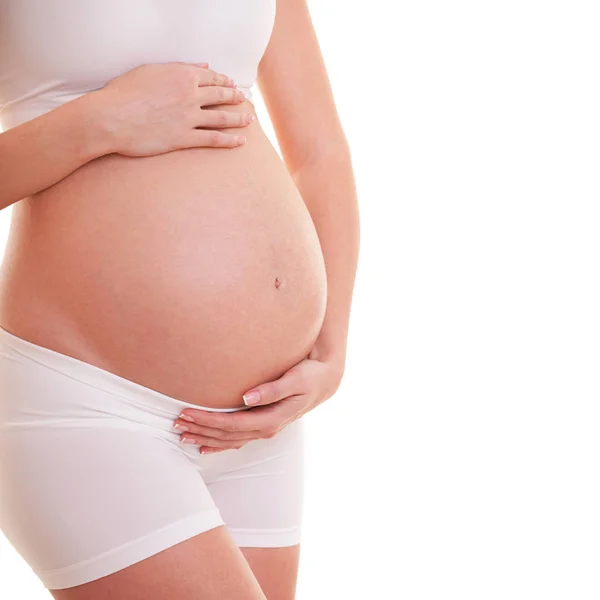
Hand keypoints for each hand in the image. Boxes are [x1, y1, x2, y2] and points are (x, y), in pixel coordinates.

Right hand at [89, 62, 253, 156]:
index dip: (223, 82)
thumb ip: (178, 68)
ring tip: (249, 119)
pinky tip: (241, 141)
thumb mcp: (150, 71)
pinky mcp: (184, 138)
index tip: (231, 84)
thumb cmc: (124, 92)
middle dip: (235, 98)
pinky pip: (213, 139)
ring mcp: (189, 118)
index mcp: (182, 76)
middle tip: (244, 100)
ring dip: (238, 118)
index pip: (210, 78)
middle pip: (220, 97)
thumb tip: (202, 66)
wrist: (111, 118)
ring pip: (221, 118)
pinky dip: (230, 140)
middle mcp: (190, 95)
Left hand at [173, 354, 344, 453]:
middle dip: (200, 430)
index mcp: (272, 419)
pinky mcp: (263, 425)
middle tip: (175, 423)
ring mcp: (265, 430)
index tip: (187, 413)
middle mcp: (267, 429)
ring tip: (182, 434)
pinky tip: (203, 445)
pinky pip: (236, 439)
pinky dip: (218, 443)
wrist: (325, 381)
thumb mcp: (296, 379)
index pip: (232, 424)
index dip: (208, 421)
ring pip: (229, 440)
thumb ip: (272, 389)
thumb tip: (247, 397)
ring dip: (205, 437)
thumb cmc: (309, 376)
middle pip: (226, 435)